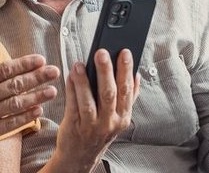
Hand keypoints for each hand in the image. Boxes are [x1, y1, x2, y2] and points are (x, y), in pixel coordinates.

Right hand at [0, 46, 60, 158]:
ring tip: (52, 90)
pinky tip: (38, 111)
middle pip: (14, 85)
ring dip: (36, 97)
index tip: (40, 59)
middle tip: (54, 71)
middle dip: (37, 77)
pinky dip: (25, 117)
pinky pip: (10, 124)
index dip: (24, 64)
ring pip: (16, 104)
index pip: (4, 69)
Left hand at [51, 49, 138, 172]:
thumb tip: (137, 75)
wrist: (80, 155)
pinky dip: (72, 89)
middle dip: (106, 71)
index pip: (127, 91)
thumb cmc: (99, 132)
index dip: (126, 71)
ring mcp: (91, 126)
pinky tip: (71, 76)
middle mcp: (109, 122)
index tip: (125, 52)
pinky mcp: (74, 126)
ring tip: (80, 64)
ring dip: (85, 81)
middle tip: (102, 52)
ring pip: (89, 101)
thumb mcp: (118, 118)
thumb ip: (129, 98)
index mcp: (123, 117)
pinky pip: (73, 105)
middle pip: (109, 94)